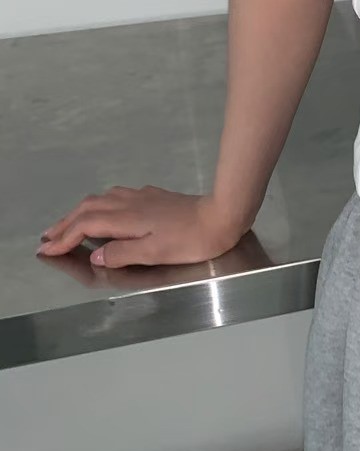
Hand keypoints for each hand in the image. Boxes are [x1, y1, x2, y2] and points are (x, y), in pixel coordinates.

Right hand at [38, 188, 250, 268]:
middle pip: (87, 208)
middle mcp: (129, 203)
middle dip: (65, 223)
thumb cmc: (191, 239)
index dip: (64, 238)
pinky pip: (116, 196)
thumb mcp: (155, 253)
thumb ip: (122, 253)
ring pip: (101, 199)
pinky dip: (100, 205)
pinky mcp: (153, 196)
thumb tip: (96, 254)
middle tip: (48, 237)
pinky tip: (105, 211)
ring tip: (68, 225)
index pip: (85, 226)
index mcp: (126, 218)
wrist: (222, 215)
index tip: (47, 249)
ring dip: (80, 212)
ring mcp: (142, 196)